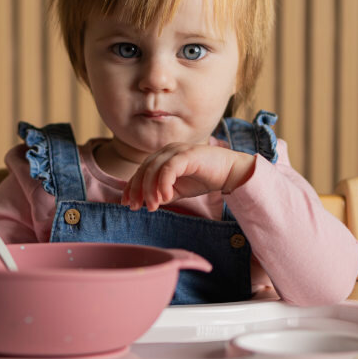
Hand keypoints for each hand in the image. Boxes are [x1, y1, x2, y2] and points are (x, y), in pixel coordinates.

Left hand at [121, 143, 255, 211]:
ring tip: (152, 207)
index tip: (127, 204)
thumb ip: (164, 194)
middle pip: (144, 169)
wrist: (230, 172)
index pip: (141, 171)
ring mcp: (177, 151)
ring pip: (154, 169)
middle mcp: (167, 151)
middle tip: (135, 207)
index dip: (131, 187)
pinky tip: (164, 198)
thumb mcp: (179, 190)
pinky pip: (169, 168)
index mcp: (163, 157)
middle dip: (136, 189)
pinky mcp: (187, 155)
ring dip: (149, 189)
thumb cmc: (204, 179)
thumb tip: (150, 202)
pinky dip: (163, 183)